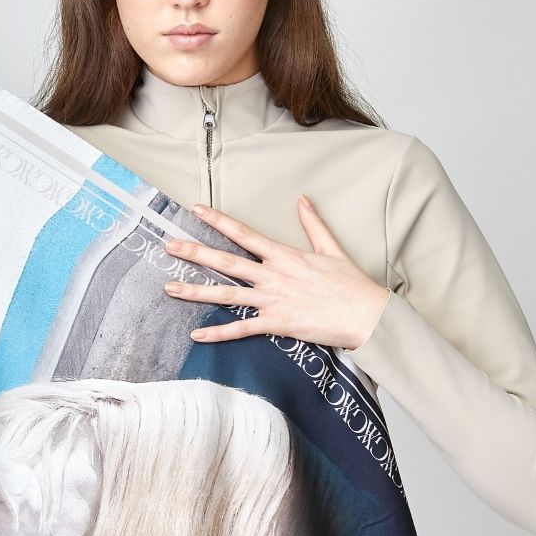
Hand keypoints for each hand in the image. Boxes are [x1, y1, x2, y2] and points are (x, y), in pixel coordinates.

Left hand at [162, 196, 390, 349]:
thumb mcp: (332, 248)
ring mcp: (273, 300)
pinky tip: (197, 335)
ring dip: (196, 292)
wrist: (366, 314)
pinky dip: (218, 334)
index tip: (196, 210)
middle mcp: (273, 275)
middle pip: (226, 262)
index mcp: (284, 255)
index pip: (244, 233)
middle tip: (169, 246)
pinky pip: (241, 329)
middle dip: (195, 253)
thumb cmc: (351, 284)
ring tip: (170, 288)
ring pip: (226, 295)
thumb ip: (313, 224)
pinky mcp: (277, 324)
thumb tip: (303, 200)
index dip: (218, 221)